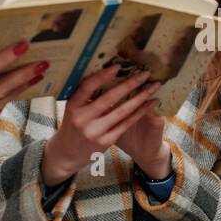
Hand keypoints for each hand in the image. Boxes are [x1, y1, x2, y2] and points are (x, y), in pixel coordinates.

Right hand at [41, 65, 161, 183]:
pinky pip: (126, 124)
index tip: (117, 66)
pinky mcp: (106, 141)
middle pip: (109, 98)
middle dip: (130, 84)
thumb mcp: (73, 109)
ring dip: (140, 98)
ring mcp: (95, 132)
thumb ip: (86, 96)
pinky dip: (139, 113)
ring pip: (122, 111)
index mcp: (72, 107)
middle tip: (145, 73)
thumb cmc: (72, 125)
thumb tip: (107, 72)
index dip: (102, 76)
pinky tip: (149, 104)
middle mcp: (82, 119)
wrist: (67, 154)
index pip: (87, 87)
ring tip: (153, 87)